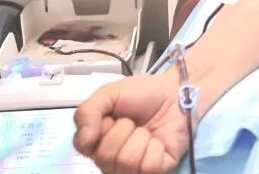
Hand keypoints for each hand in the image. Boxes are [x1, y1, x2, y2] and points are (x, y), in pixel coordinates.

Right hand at [73, 72, 189, 173]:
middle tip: (133, 121)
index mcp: (95, 143)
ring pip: (127, 164)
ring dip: (140, 138)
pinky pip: (148, 167)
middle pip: (105, 158)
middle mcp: (110, 160)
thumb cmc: (141, 94)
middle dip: (123, 130)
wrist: (173, 93)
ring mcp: (132, 168)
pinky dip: (156, 148)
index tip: (112, 116)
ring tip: (146, 130)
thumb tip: (84, 140)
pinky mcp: (155, 171)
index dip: (101, 127)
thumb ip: (87, 112)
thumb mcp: (108, 94)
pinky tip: (158, 141)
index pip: (84, 146)